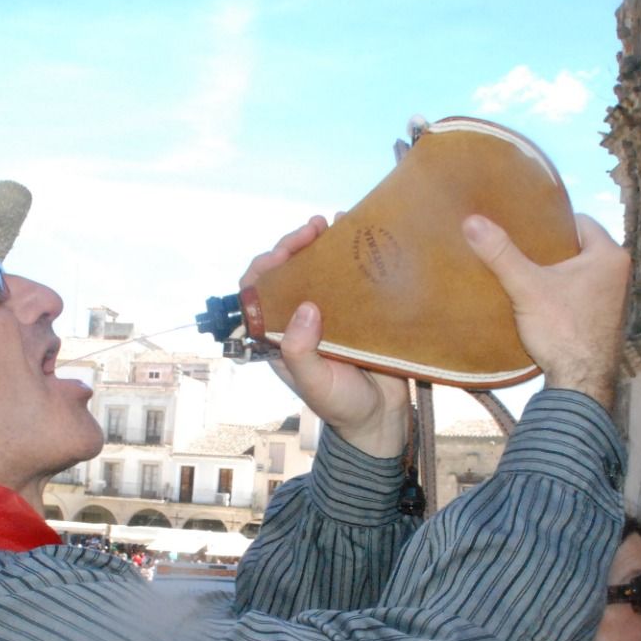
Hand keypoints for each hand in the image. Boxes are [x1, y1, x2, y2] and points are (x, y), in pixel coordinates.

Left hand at [246, 218, 408, 457]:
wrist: (381, 419)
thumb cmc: (341, 406)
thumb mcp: (314, 383)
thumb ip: (300, 351)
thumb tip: (303, 307)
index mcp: (279, 335)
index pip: (258, 293)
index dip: (265, 267)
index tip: (283, 252)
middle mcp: (300, 319)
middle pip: (289, 272)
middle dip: (296, 245)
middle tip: (314, 228)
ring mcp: (329, 313)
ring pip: (319, 270)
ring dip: (323, 244)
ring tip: (335, 222)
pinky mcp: (358, 312)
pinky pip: (351, 279)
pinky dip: (352, 256)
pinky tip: (359, 235)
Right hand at [460, 213, 628, 412]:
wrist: (580, 384)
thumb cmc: (561, 331)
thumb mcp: (527, 288)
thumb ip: (501, 254)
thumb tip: (472, 222)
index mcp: (610, 255)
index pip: (580, 221)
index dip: (552, 223)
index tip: (529, 229)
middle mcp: (621, 274)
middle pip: (581, 248)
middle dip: (555, 251)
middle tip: (526, 252)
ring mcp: (619, 300)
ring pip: (584, 274)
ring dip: (562, 275)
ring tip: (533, 277)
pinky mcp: (609, 322)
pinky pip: (586, 296)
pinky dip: (569, 297)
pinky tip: (547, 306)